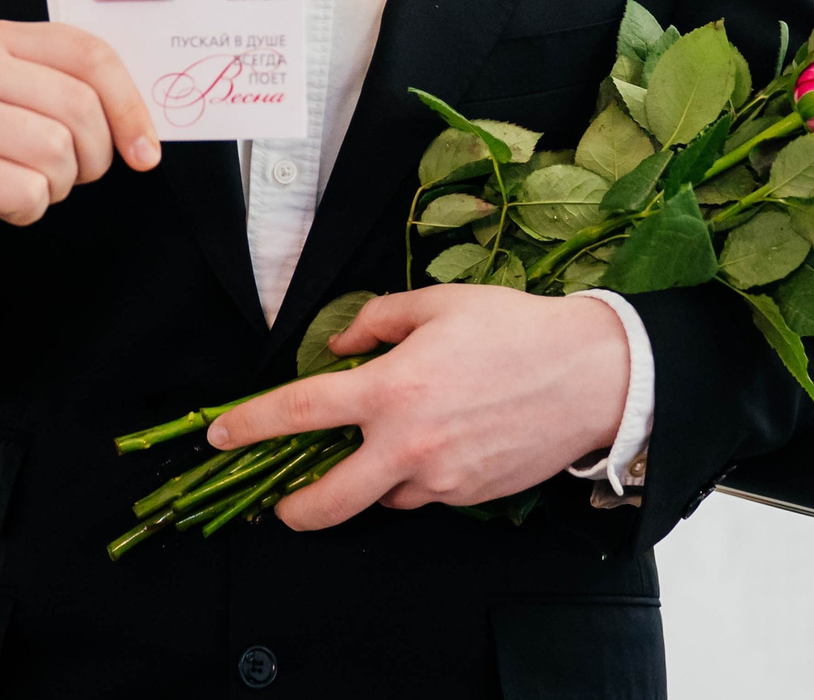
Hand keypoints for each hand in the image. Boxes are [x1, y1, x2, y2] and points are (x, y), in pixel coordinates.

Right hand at [0, 21, 158, 296]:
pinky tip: (0, 204)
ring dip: (58, 185)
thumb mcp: (11, 101)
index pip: (90, 56)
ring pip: (58, 152)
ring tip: (26, 184)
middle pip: (81, 108)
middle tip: (71, 176)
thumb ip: (68, 94)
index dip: (130, 107)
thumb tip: (144, 134)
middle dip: (94, 157)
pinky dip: (29, 210)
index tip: (145, 151)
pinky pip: (28, 192)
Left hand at [206, 286, 628, 530]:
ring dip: (369, 479)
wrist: (592, 377)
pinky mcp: (468, 498)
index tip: (221, 437)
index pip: (301, 411)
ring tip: (389, 443)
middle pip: (325, 502)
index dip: (251, 425)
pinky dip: (415, 476)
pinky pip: (423, 495)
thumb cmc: (516, 330)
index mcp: (393, 388)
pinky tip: (438, 444)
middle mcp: (408, 444)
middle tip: (280, 502)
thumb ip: (377, 321)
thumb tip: (340, 347)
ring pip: (379, 497)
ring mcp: (439, 479)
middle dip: (291, 509)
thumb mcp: (439, 303)